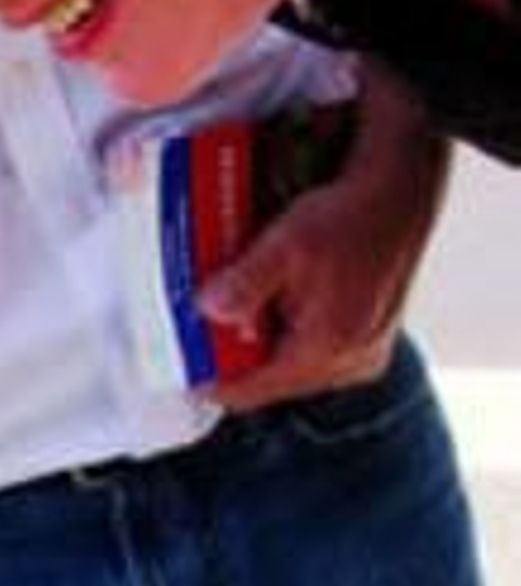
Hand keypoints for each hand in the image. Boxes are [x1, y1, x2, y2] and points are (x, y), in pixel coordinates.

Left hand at [201, 78, 447, 411]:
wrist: (399, 194)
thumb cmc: (350, 217)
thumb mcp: (285, 246)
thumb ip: (244, 284)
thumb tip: (208, 311)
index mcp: (327, 350)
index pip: (255, 391)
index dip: (215, 384)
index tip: (186, 377)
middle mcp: (351, 363)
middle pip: (275, 381)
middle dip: (239, 361)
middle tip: (205, 338)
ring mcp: (365, 354)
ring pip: (296, 368)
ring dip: (265, 347)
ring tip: (235, 318)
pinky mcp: (371, 338)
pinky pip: (318, 351)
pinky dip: (291, 336)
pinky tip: (275, 307)